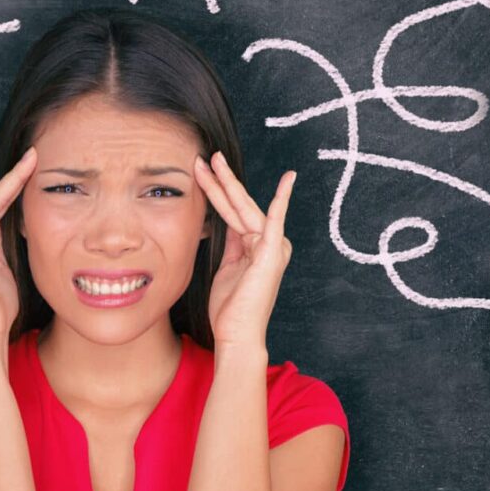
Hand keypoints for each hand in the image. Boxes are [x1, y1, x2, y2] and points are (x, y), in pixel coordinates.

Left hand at [194, 151, 295, 352]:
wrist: (237, 334)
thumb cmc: (231, 307)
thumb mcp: (227, 267)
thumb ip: (232, 243)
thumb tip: (228, 223)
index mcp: (253, 245)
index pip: (231, 210)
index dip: (215, 190)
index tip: (202, 171)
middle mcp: (265, 242)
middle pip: (237, 204)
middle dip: (219, 179)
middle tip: (204, 156)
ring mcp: (270, 246)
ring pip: (244, 206)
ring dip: (227, 182)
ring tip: (212, 160)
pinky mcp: (272, 253)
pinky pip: (275, 221)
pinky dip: (281, 200)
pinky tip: (287, 180)